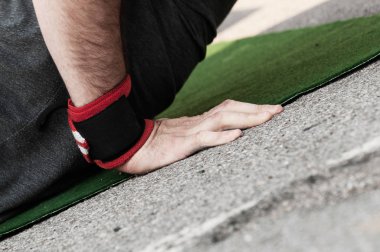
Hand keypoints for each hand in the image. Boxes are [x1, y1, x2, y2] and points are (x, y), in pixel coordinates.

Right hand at [118, 100, 283, 173]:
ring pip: (223, 119)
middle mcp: (199, 123)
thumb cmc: (156, 144)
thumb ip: (200, 136)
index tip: (269, 110)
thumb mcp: (183, 138)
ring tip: (268, 117)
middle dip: (256, 109)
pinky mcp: (183, 144)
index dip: (250, 109)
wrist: (131, 144)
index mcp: (200, 122)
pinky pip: (204, 138)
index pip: (229, 110)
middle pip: (232, 110)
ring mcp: (191, 132)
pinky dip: (222, 136)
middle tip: (279, 109)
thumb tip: (220, 136)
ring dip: (247, 117)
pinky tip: (238, 135)